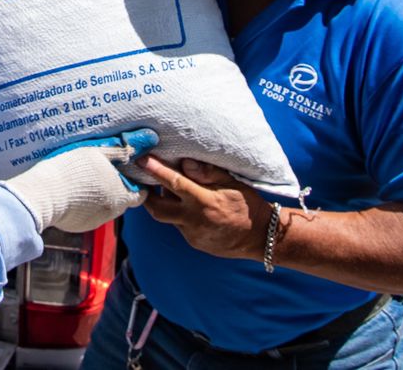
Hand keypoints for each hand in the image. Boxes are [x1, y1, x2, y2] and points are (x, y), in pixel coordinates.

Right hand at [0, 129, 156, 232]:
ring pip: (104, 206)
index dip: (135, 181)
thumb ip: (123, 149)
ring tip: (84, 179)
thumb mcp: (98, 152)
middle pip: (122, 200)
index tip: (126, 170)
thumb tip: (148, 139)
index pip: (141, 193)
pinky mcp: (79, 225)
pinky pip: (88, 213)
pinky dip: (84, 203)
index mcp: (121, 195)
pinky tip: (72, 191)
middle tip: (102, 170)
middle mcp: (112, 212)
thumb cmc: (72, 170)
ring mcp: (95, 221)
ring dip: (100, 195)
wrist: (42, 195)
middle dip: (116, 187)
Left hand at [138, 156, 268, 260]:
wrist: (260, 237)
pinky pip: (180, 226)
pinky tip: (188, 207)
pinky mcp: (194, 243)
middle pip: (157, 209)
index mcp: (204, 201)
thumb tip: (184, 162)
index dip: (155, 170)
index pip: (173, 183)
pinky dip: (179, 215)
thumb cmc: (247, 205)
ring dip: (165, 204)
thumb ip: (208, 173)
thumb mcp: (233, 183)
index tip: (141, 159)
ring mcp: (193, 234)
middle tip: (143, 181)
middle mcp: (194, 220)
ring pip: (168, 217)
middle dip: (146, 195)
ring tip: (171, 190)